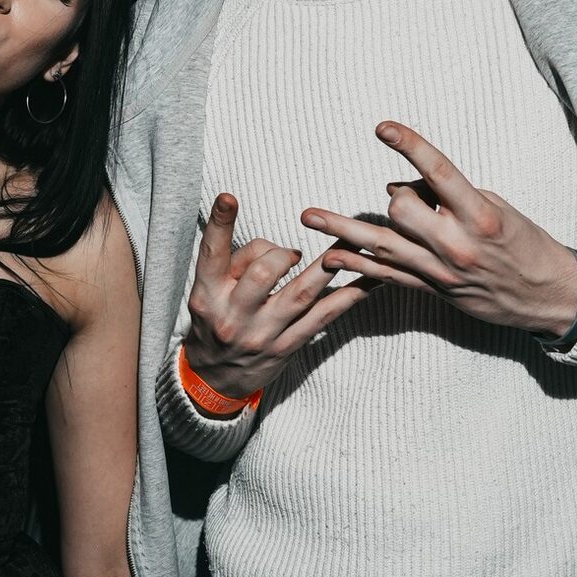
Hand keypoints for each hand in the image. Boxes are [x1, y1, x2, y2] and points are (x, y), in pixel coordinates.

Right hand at [182, 191, 372, 402]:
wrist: (214, 378)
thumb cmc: (215, 321)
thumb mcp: (208, 293)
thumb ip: (233, 266)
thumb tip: (279, 248)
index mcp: (207, 294)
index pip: (211, 254)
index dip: (220, 224)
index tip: (229, 198)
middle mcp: (233, 315)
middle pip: (263, 273)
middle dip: (281, 254)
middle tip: (290, 254)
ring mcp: (262, 334)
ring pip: (301, 294)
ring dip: (329, 264)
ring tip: (352, 240)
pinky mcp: (286, 347)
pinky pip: (323, 317)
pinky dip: (349, 296)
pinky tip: (369, 280)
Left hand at [302, 122, 576, 334]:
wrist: (544, 295)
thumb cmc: (523, 242)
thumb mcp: (495, 206)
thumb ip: (447, 196)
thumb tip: (399, 187)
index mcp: (479, 214)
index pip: (437, 171)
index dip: (408, 145)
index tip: (382, 127)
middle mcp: (456, 243)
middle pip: (400, 208)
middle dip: (397, 196)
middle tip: (409, 200)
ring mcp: (440, 270)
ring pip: (381, 244)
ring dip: (341, 228)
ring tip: (309, 216)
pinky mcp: (432, 289)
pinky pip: (385, 276)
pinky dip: (357, 264)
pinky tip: (332, 256)